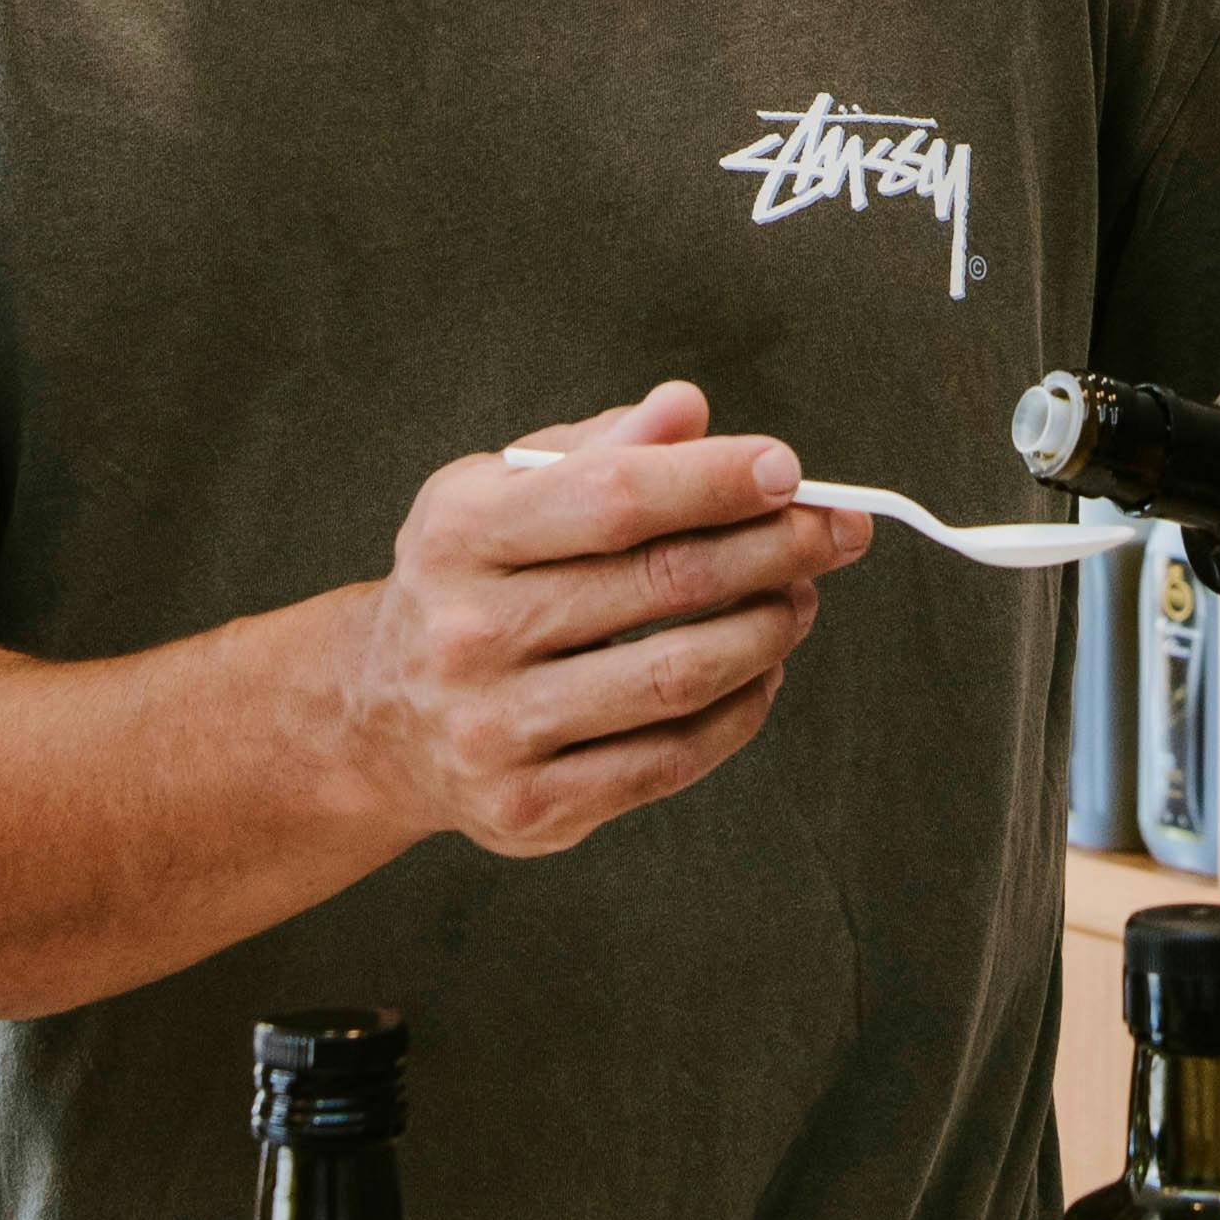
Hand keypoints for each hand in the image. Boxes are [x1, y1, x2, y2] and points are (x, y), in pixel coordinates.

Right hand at [330, 382, 864, 861]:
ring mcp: (497, 730)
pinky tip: (764, 670)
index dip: (714, 481)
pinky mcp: (532, 808)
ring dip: (769, 630)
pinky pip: (671, 759)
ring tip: (801, 595)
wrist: (380, 716)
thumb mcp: (503, 492)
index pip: (615, 498)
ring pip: (679, 677)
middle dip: (774, 548)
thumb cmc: (471, 581)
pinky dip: (740, 710)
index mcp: (460, 534)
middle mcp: (468, 634)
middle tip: (840, 528)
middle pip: (661, 584)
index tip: (790, 469)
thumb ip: (599, 449)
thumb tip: (689, 410)